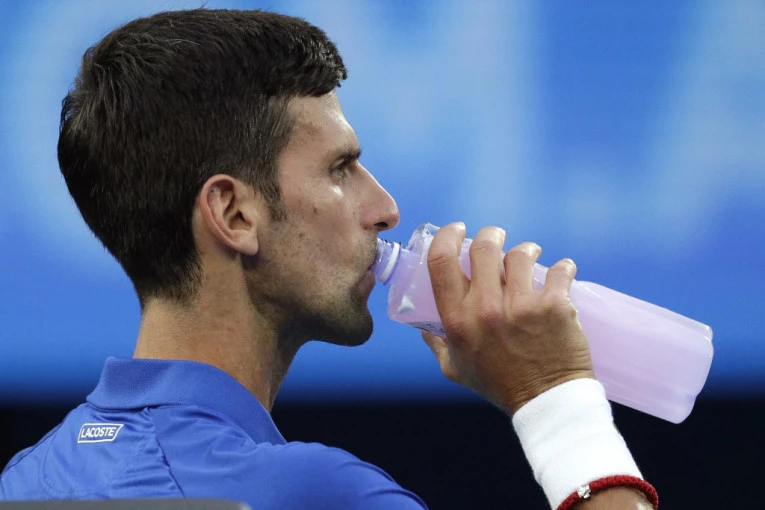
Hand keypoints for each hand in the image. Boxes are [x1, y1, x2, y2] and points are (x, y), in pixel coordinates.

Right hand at [422, 222, 594, 413]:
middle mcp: (486, 309)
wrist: (546, 403)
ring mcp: (522, 307)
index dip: (448, 237)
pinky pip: (560, 270)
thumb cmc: (498, 385)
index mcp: (457, 320)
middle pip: (483, 248)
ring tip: (530, 255)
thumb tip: (423, 325)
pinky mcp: (555, 307)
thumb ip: (436, 344)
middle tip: (497, 237)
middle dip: (491, 235)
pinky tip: (563, 271)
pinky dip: (563, 268)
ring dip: (526, 250)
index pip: (441, 262)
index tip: (457, 230)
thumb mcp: (455, 368)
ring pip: (520, 254)